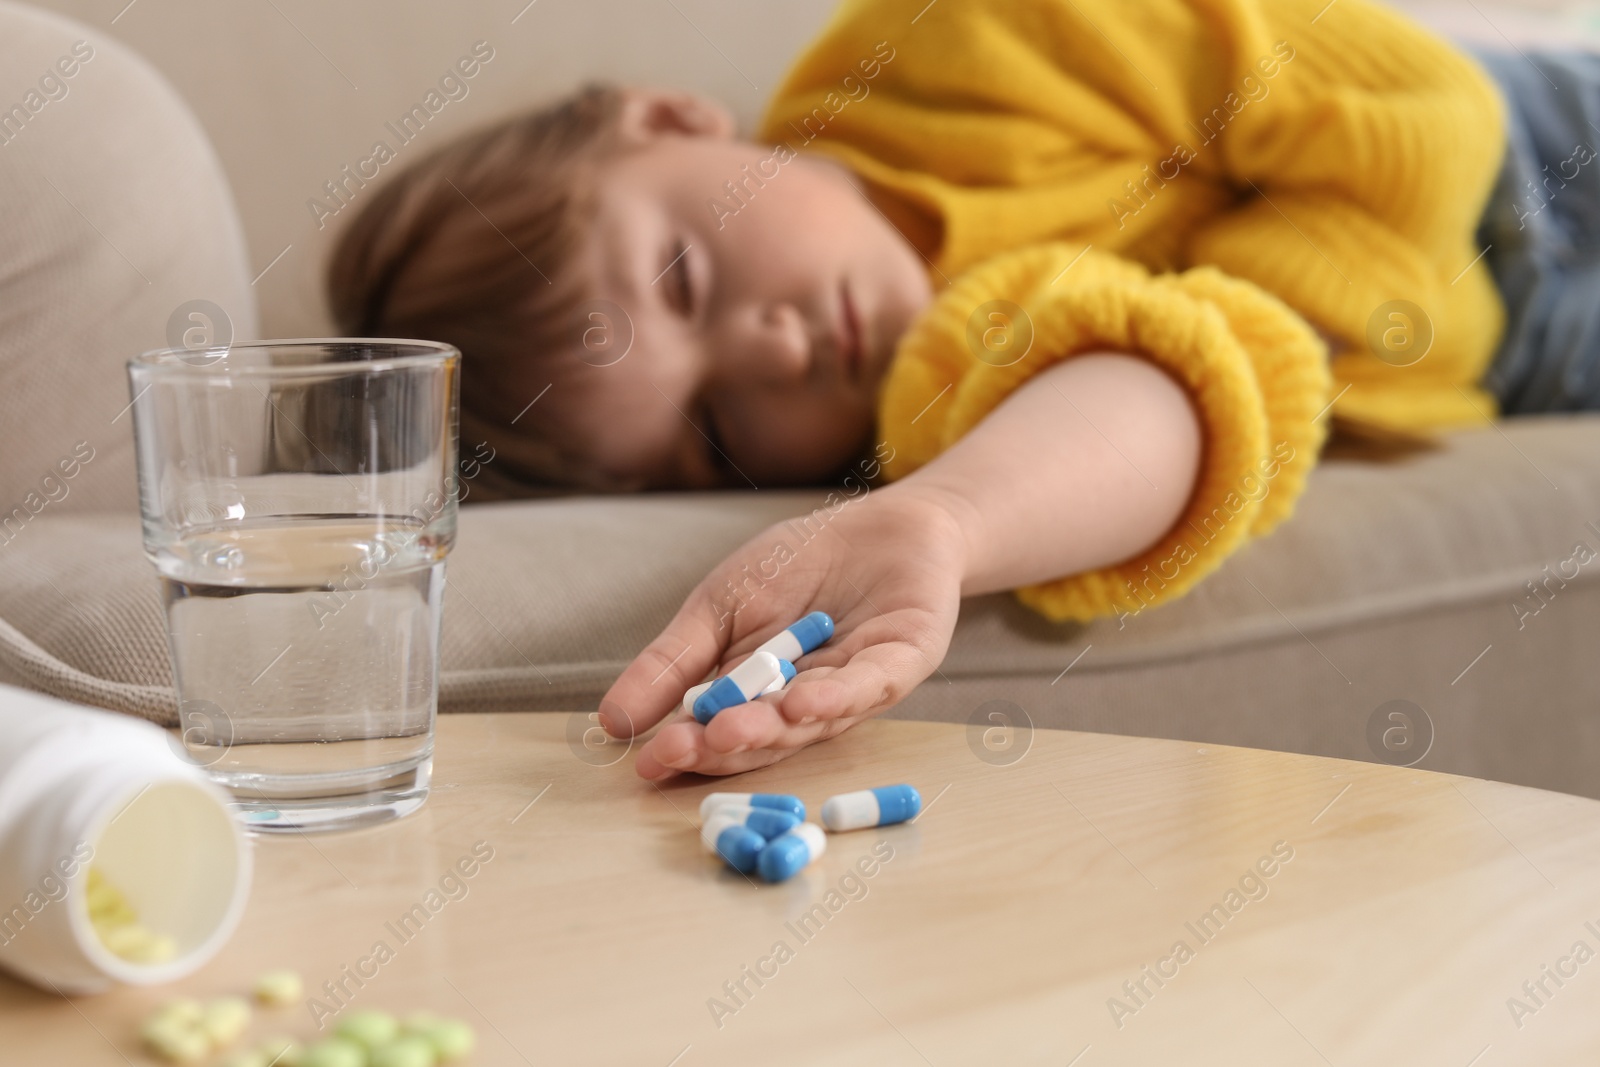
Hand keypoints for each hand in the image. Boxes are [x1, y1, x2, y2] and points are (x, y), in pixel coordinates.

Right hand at [599, 487, 969, 779]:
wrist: (882, 524)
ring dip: (771, 728)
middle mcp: (808, 705)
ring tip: (729, 732)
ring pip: (812, 720)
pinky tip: (801, 702)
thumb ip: (672, 662)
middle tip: (685, 751)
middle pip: (765, 738)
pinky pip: (868, 685)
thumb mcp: (718, 607)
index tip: (648, 763)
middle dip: (725, 747)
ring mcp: (857, 687)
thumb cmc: (798, 564)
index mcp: (763, 699)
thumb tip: (610, 721)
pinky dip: (837, 696)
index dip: (688, 750)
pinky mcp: (902, 661)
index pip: (721, 734)